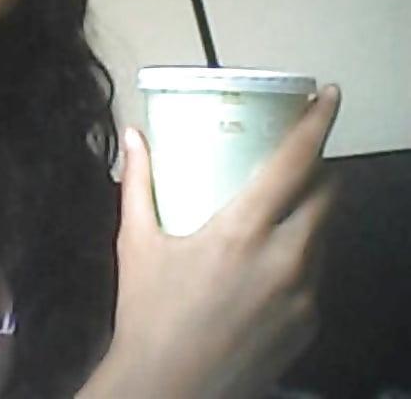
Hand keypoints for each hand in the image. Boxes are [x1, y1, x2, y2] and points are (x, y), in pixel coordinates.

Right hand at [103, 85, 340, 398]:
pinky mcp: (309, 324)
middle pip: (328, 193)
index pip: (295, 162)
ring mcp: (304, 296)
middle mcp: (285, 260)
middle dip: (318, 168)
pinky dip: (303, 254)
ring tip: (277, 208)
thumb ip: (138, 184)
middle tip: (293, 157)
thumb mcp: (137, 243)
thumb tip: (134, 137)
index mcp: (241, 232)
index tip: (328, 94)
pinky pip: (318, 272)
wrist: (168, 388)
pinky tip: (268, 262)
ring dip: (311, 211)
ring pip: (327, 234)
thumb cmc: (148, 314)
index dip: (317, 121)